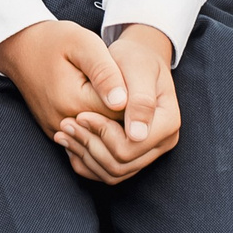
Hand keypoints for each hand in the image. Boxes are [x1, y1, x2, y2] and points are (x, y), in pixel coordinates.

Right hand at [0, 18, 126, 139]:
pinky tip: (103, 106)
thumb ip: (105, 72)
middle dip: (127, 115)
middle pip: (112, 132)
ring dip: (113, 123)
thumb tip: (123, 101)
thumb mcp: (83, 43)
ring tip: (118, 97)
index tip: (138, 83)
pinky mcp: (55, 132)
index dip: (137, 102)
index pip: (122, 116)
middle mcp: (63, 122)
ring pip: (99, 138)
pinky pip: (85, 139)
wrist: (20, 47)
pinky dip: (98, 128)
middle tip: (132, 89)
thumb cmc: (53, 40)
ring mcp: (57, 130)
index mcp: (73, 101)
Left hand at [55, 25, 179, 183]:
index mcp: (168, 123)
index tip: (80, 115)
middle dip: (90, 145)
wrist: (135, 61)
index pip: (131, 146)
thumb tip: (136, 135)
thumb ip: (140, 100)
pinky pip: (107, 173)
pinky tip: (71, 142)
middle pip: (121, 164)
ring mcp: (148, 152)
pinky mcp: (133, 156)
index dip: (103, 133)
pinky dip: (86, 162)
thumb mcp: (137, 69)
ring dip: (85, 155)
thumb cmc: (135, 59)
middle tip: (66, 124)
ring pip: (113, 173)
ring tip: (64, 132)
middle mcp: (162, 143)